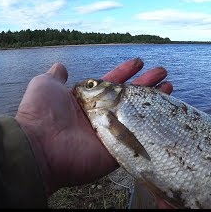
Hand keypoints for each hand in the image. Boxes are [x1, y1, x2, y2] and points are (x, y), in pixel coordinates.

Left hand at [15, 58, 172, 196]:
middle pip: (129, 96)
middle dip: (146, 83)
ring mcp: (110, 132)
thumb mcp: (45, 86)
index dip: (125, 71)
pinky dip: (153, 126)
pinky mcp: (117, 149)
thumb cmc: (41, 113)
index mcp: (87, 100)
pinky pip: (139, 137)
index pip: (111, 82)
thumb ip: (55, 76)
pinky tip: (166, 113)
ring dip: (154, 101)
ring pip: (138, 114)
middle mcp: (101, 115)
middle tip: (163, 72)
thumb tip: (60, 65)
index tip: (139, 62)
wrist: (40, 146)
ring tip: (171, 87)